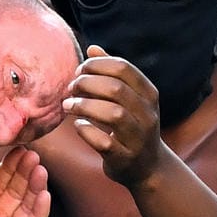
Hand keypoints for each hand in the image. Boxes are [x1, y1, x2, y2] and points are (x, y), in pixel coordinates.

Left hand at [64, 45, 163, 187]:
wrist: (147, 167)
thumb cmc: (131, 127)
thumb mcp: (129, 99)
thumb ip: (112, 74)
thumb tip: (92, 48)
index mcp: (148, 93)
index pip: (123, 68)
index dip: (96, 65)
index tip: (79, 71)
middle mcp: (147, 113)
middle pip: (116, 89)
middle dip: (88, 84)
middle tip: (71, 88)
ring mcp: (138, 136)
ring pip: (113, 114)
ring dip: (84, 106)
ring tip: (68, 105)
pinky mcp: (125, 157)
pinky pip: (104, 142)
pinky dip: (87, 131)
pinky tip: (78, 126)